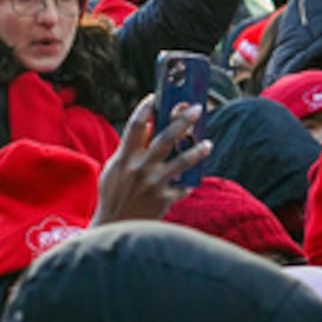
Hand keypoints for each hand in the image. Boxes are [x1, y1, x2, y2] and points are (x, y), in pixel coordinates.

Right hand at [89, 95, 211, 225]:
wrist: (115, 225)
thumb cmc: (114, 193)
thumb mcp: (114, 168)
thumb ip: (129, 149)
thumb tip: (148, 127)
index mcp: (124, 157)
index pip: (135, 125)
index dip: (146, 108)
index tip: (157, 96)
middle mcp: (140, 168)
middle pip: (165, 138)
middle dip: (182, 121)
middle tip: (197, 108)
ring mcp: (153, 184)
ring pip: (181, 163)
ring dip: (196, 151)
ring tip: (207, 143)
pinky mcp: (164, 199)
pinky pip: (182, 187)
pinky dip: (188, 182)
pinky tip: (193, 178)